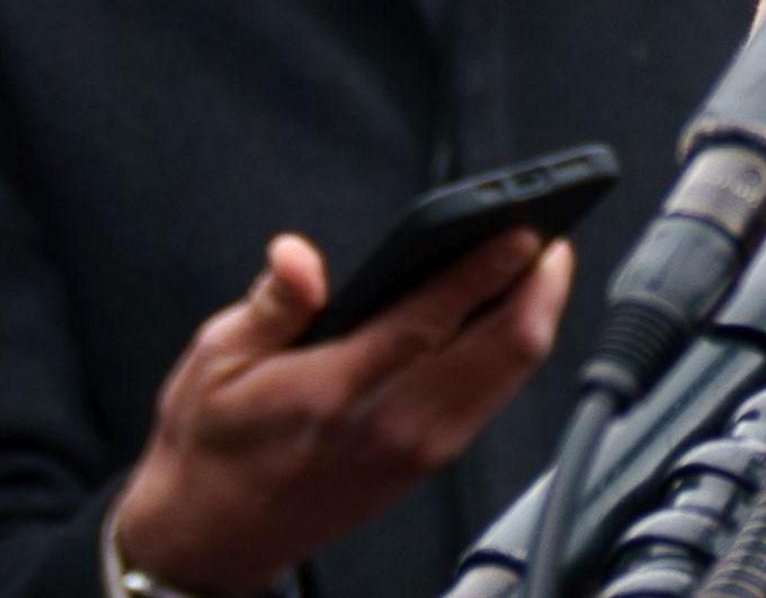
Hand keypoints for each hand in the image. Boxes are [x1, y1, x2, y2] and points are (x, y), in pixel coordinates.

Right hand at [110, 229, 568, 593]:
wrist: (215, 536)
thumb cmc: (214, 442)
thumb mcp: (215, 362)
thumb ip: (271, 305)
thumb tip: (298, 257)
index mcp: (333, 392)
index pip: (429, 322)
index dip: (483, 272)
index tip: (522, 229)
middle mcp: (392, 424)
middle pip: (501, 348)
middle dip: (538, 286)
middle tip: (550, 233)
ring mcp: (421, 447)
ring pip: (512, 372)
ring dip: (537, 313)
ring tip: (542, 262)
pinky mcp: (434, 460)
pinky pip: (498, 394)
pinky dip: (517, 347)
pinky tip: (514, 310)